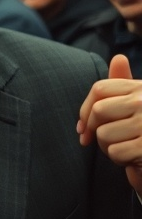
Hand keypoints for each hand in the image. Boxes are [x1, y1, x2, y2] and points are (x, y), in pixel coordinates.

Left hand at [77, 54, 141, 193]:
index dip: (85, 109)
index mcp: (140, 89)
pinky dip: (119, 160)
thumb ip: (125, 82)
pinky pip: (116, 152)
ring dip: (107, 147)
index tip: (83, 127)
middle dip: (94, 130)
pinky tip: (132, 160)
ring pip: (104, 134)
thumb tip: (118, 58)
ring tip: (124, 149)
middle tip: (103, 141)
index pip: (99, 89)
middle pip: (98, 111)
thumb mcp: (140, 102)